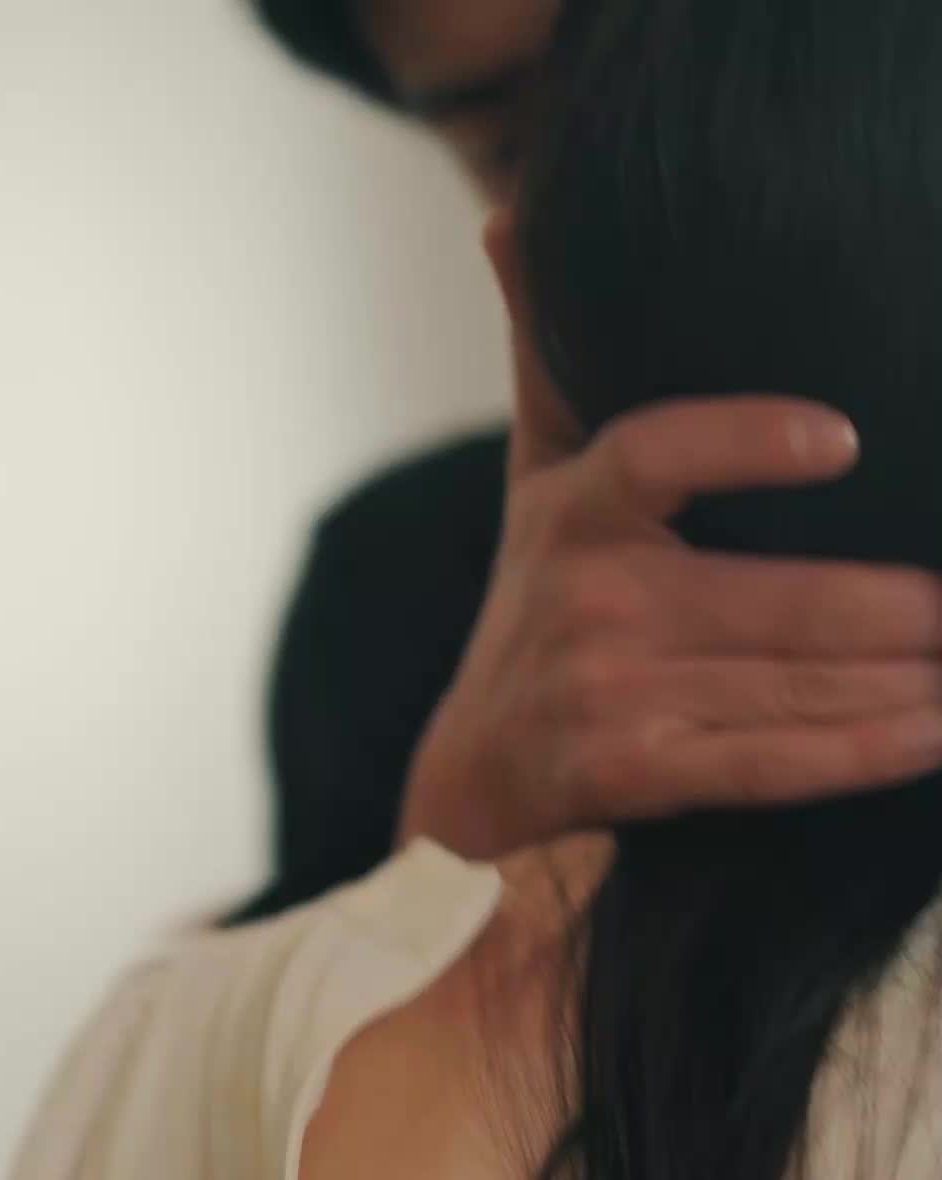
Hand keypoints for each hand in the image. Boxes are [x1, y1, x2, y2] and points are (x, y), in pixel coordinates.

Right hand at [399, 221, 941, 859]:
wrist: (470, 774)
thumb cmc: (534, 606)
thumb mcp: (533, 479)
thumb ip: (547, 360)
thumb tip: (509, 217)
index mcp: (576, 513)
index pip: (654, 455)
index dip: (743, 442)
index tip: (845, 439)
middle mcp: (592, 604)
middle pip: (776, 600)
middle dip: (903, 606)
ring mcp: (613, 699)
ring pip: (792, 685)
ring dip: (909, 678)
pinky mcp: (636, 776)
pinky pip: (770, 766)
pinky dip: (863, 753)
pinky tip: (937, 733)